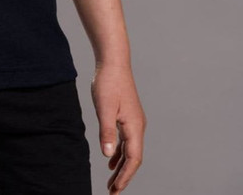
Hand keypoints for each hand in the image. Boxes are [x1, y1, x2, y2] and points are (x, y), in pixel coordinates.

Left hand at [91, 63, 145, 191]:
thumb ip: (106, 132)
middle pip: (133, 158)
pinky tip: (111, 160)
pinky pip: (126, 141)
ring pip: (130, 150)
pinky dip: (119, 153)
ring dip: (121, 166)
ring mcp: (134, 121)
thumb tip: (107, 156)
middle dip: (124, 176)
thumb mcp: (103, 108)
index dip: (125, 176)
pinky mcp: (127, 116)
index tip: (116, 190)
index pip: (133, 159)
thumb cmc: (108, 82)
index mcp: (134, 126)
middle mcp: (138, 126)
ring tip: (111, 181)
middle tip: (112, 192)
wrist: (113, 61)